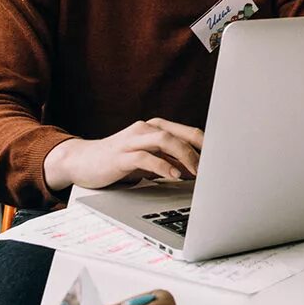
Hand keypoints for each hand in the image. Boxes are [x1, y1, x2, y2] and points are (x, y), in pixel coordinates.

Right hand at [44, 119, 204, 191]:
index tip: (222, 159)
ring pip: (164, 140)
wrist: (81, 162)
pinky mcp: (120, 155)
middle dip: (200, 150)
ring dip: (184, 156)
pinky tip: (173, 176)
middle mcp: (145, 129)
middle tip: (213, 167)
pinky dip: (162, 166)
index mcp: (155, 128)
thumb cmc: (117, 160)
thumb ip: (169, 160)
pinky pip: (145, 157)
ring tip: (196, 172)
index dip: (207, 145)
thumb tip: (197, 169)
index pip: (188, 132)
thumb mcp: (148, 159)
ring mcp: (132, 140)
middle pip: (181, 133)